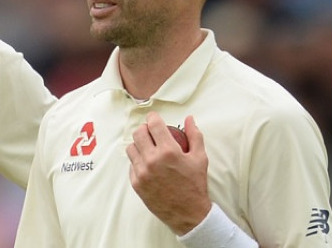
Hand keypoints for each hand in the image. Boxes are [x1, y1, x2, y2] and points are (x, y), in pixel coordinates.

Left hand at [125, 112, 210, 234]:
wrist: (189, 214)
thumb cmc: (195, 185)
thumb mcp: (200, 158)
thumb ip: (194, 135)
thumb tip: (189, 119)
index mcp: (168, 151)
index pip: (153, 124)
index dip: (153, 117)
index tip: (155, 118)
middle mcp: (152, 160)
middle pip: (138, 133)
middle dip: (144, 129)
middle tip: (151, 133)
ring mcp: (142, 172)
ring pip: (131, 148)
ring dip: (139, 145)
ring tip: (148, 148)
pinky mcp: (136, 183)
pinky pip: (131, 165)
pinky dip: (138, 161)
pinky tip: (147, 164)